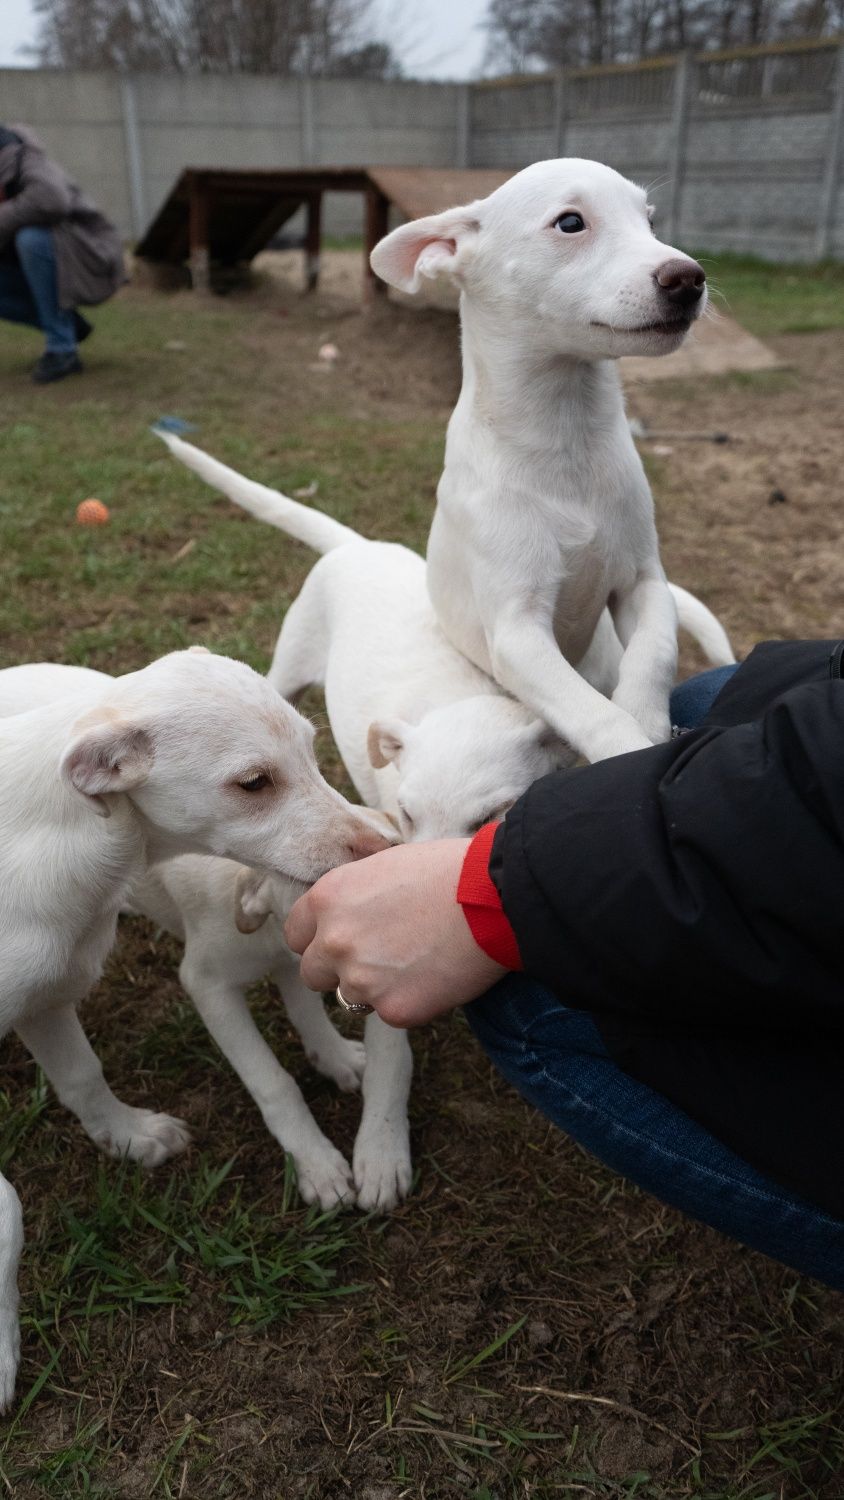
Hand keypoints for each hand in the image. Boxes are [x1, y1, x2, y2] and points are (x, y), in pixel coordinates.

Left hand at [284, 839, 506, 1027]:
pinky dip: (411, 1000)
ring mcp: (361, 980)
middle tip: (376, 957)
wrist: (495, 898)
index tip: (340, 938)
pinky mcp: (395, 1010)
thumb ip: (353, 896)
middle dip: (337, 968)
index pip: (295, 934)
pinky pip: (391, 1013)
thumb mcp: (383, 866)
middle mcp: (334, 942)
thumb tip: (346, 913)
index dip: (318, 937)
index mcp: (327, 899)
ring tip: (416, 961)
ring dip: (374, 986)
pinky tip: (438, 975)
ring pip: (351, 996)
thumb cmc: (448, 870)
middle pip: (312, 973)